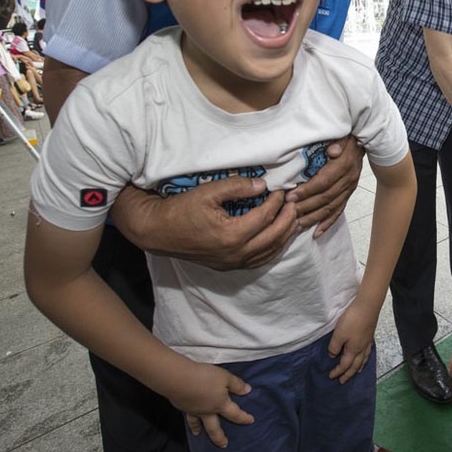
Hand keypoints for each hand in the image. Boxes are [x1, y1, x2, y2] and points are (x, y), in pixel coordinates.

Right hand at [112, 179, 297, 270]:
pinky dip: (273, 248)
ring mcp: (232, 263)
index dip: (276, 202)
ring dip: (285, 234)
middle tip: (294, 202)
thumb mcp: (208, 192)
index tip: (281, 190)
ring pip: (270, 251)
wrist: (157, 231)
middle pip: (274, 236)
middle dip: (288, 218)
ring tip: (292, 218)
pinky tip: (278, 236)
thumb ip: (237, 187)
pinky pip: (259, 260)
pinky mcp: (228, 265)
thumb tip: (263, 185)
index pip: (265, 217)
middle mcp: (236, 254)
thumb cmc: (180, 209)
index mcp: (232, 236)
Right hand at [170, 362, 252, 448]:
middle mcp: (206, 411)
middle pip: (214, 428)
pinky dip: (188, 418)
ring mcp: (192, 410)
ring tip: (197, 434)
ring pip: (196, 423)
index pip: (234, 414)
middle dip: (219, 438)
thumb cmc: (204, 377)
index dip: (243, 418)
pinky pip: (187, 415)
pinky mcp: (181, 405)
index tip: (250, 421)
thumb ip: (236, 384)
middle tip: (223, 445)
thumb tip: (247, 390)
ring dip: (198, 429)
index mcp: (220, 404)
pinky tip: (187, 413)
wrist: (178, 379)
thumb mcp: (225, 377)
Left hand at [285, 136, 363, 236]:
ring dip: (314, 217)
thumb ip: (337, 142)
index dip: (307, 190)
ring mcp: (349, 188)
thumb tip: (332, 150)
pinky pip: (339, 211)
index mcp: (344, 165)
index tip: (290, 196)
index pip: (324, 181)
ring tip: (297, 225)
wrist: (362, 140)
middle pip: (326, 198)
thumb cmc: (345, 137)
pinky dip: (328, 223)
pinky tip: (316, 232)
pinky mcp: (348, 194)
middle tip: (288, 212)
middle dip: (306, 206)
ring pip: (331, 207)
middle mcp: (348, 179)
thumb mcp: (341, 134)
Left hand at [327, 301, 376, 383]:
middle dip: (348, 374)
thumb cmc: (352, 320)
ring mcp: (367, 342)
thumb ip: (334, 346)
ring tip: (357, 371)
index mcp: (353, 350)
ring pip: (364, 359)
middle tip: (343, 381)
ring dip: (359, 367)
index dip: (338, 371)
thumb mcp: (339, 334)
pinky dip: (366, 357)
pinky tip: (365, 354)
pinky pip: (368, 352)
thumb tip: (333, 356)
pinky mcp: (370, 335)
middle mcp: (362, 349)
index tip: (331, 376)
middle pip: (355, 365)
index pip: (345, 365)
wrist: (367, 307)